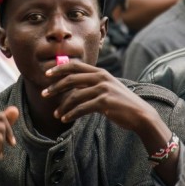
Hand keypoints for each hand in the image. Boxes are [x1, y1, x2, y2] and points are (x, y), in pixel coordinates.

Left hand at [42, 59, 158, 132]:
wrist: (140, 114)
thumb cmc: (121, 103)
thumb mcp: (108, 87)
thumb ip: (92, 84)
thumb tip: (71, 86)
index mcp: (100, 72)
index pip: (75, 66)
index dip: (59, 69)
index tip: (47, 74)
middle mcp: (101, 78)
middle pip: (71, 79)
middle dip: (55, 87)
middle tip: (44, 94)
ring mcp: (103, 89)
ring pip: (74, 96)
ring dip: (63, 106)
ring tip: (56, 114)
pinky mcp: (104, 102)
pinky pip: (81, 108)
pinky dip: (71, 114)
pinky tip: (65, 119)